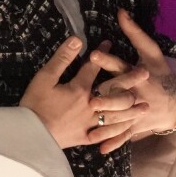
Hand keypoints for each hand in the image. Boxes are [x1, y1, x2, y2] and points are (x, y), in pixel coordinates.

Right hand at [20, 33, 141, 148]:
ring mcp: (89, 122)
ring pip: (116, 115)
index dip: (102, 53)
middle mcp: (90, 105)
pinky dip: (118, 132)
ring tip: (145, 106)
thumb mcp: (43, 78)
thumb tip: (77, 39)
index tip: (110, 43)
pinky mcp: (85, 137)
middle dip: (130, 80)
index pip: (93, 67)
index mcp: (79, 88)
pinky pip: (106, 134)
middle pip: (114, 91)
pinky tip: (126, 130)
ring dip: (131, 109)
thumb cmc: (34, 105)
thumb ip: (61, 59)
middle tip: (145, 74)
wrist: (30, 136)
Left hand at [93, 11, 175, 154]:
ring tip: (90, 130)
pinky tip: (99, 149)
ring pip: (120, 119)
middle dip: (107, 98)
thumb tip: (120, 12)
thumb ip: (134, 33)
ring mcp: (137, 112)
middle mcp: (137, 94)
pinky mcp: (136, 126)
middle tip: (91, 101)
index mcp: (138, 74)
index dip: (107, 60)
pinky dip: (113, 143)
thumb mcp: (150, 51)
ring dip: (106, 125)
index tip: (92, 54)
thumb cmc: (161, 72)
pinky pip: (123, 136)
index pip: (120, 65)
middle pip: (119, 96)